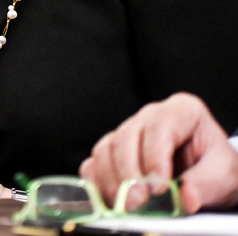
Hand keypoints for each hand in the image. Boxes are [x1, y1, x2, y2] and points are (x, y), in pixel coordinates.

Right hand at [81, 93, 237, 213]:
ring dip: (113, 182)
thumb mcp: (225, 173)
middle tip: (138, 202)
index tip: (160, 187)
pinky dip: (98, 184)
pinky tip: (112, 201)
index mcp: (181, 111)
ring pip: (105, 150)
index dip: (155, 157)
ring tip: (128, 206)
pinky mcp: (112, 153)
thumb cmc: (216, 168)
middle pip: (125, 138)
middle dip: (130, 174)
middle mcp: (149, 117)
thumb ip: (207, 182)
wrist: (208, 178)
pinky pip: (93, 164)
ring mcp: (126, 132)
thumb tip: (185, 196)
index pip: (159, 127)